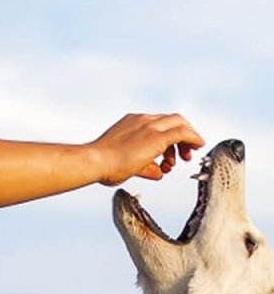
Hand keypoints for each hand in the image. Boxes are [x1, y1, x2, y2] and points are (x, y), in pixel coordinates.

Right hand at [88, 113, 204, 185]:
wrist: (95, 162)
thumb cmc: (102, 167)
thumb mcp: (127, 166)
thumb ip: (145, 167)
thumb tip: (159, 172)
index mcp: (131, 123)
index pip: (156, 125)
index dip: (167, 138)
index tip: (168, 154)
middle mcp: (142, 120)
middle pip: (171, 120)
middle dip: (181, 136)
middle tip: (184, 155)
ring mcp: (150, 125)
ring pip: (179, 123)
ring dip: (187, 139)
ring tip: (186, 157)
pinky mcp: (157, 135)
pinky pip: (183, 132)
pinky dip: (193, 138)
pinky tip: (199, 146)